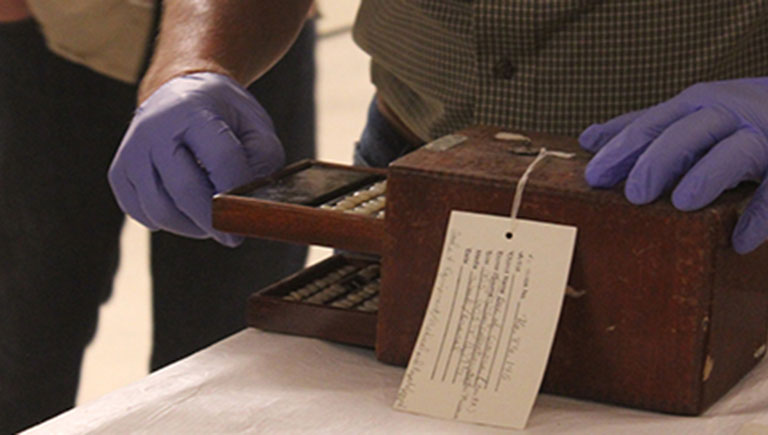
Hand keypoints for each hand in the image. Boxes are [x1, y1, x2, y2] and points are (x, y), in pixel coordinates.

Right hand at [109, 72, 283, 246]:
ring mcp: (131, 151)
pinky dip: (170, 221)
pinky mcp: (119, 173)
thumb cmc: (223, 115)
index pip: (220, 160)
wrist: (180, 94)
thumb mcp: (255, 126)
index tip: (250, 217)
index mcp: (193, 110)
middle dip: (213, 221)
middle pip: (184, 190)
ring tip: (211, 218)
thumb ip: (263, 162)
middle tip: (232, 234)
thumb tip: (253, 204)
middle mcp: (154, 128)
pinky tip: (187, 208)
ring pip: (160, 210)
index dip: (238, 194)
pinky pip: (144, 214)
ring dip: (192, 226)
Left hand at [579, 78, 767, 253]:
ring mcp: (762, 135)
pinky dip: (761, 214)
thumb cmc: (734, 118)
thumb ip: (642, 128)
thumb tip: (589, 139)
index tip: (594, 177)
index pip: (651, 124)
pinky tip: (740, 240)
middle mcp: (727, 115)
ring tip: (682, 203)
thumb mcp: (687, 116)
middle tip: (635, 194)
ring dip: (707, 175)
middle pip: (688, 133)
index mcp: (695, 105)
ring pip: (735, 152)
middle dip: (659, 161)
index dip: (621, 149)